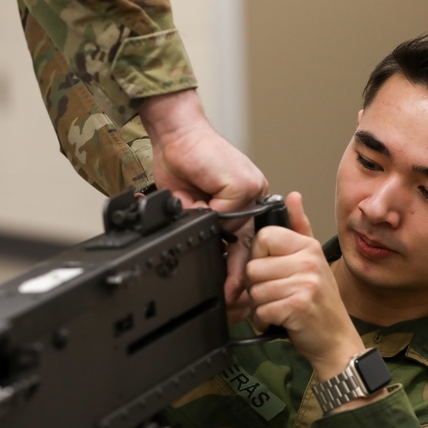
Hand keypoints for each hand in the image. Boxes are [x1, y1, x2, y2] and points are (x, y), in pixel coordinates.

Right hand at [140, 89, 267, 304]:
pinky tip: (196, 195)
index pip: (245, 240)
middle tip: (232, 295)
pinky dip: (205, 211)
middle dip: (238, 270)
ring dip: (213, 231)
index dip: (237, 266)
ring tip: (200, 220)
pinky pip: (225, 213)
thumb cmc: (180, 163)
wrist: (175, 132)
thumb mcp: (191, 204)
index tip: (232, 291)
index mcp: (243, 201)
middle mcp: (253, 195)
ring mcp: (252, 189)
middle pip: (248, 241)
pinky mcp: (242, 184)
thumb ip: (205, 224)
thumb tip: (210, 249)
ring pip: (236, 229)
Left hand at [245, 193, 363, 378]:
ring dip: (261, 306)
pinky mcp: (297, 306)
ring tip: (280, 308)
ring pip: (254, 290)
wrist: (337, 340)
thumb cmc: (320, 303)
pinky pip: (260, 310)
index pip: (263, 237)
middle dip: (257, 286)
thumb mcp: (313, 261)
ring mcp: (305, 283)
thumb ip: (299, 228)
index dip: (259, 257)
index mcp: (308, 247)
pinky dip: (264, 321)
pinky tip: (280, 320)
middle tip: (277, 295)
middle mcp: (308, 261)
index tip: (271, 271)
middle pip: (253, 266)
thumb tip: (293, 196)